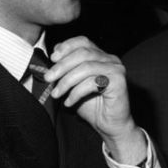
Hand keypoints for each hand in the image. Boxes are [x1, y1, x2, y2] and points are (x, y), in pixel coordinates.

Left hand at [47, 36, 145, 162]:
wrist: (110, 126)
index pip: (83, 41)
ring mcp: (117, 70)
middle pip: (83, 52)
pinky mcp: (119, 82)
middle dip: (62, 65)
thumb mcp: (74, 85)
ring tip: (56, 93)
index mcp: (101, 57)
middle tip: (48, 78)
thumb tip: (52, 56)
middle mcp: (111, 60)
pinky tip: (69, 102)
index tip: (52, 58)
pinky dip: (76, 92)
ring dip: (66, 81)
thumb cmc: (93, 106)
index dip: (66, 46)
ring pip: (86, 67)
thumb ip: (66, 70)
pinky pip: (92, 82)